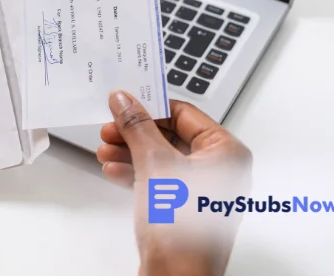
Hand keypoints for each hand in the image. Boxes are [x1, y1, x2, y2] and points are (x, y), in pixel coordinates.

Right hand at [97, 92, 251, 275]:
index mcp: (227, 153)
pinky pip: (161, 180)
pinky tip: (116, 171)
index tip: (125, 103)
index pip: (185, 113)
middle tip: (111, 128)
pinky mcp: (187, 208)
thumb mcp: (154, 165)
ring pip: (163, 158)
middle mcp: (221, 170)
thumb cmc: (182, 232)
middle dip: (136, 133)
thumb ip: (137, 127)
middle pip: (172, 135)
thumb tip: (126, 101)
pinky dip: (138, 173)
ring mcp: (204, 191)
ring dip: (132, 152)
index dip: (151, 107)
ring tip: (106, 150)